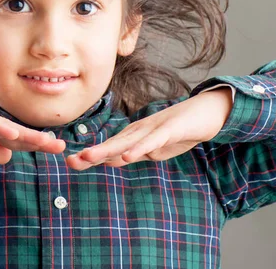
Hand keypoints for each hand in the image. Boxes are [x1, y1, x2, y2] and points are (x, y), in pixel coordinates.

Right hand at [0, 57, 65, 163]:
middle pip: (15, 134)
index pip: (13, 140)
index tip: (56, 149)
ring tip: (46, 143)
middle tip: (61, 148)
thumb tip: (9, 156)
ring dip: (25, 137)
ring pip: (4, 128)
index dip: (33, 145)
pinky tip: (12, 134)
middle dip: (37, 142)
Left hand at [66, 88, 232, 169]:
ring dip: (107, 150)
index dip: (91, 156)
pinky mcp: (170, 130)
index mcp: (134, 136)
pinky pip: (153, 141)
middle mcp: (139, 131)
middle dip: (91, 153)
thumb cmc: (178, 131)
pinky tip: (128, 156)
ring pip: (127, 142)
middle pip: (112, 144)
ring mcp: (154, 130)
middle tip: (70, 161)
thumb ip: (135, 153)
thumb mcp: (155, 148)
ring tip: (88, 157)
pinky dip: (140, 149)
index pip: (109, 149)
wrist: (205, 112)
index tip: (70, 163)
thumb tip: (114, 160)